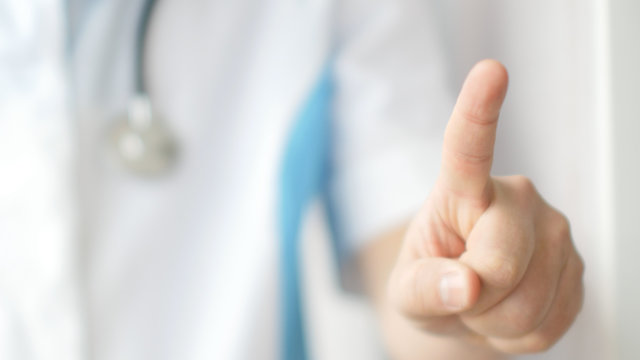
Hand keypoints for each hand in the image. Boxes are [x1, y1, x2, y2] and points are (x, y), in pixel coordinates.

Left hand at [387, 60, 583, 353]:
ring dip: (496, 322)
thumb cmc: (430, 284)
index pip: (469, 148)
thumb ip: (425, 286)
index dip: (480, 109)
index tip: (491, 70)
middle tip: (462, 294)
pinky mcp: (577, 265)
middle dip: (475, 299)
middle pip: (501, 262)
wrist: (464, 307)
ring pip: (529, 303)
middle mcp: (517, 198)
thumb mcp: (407, 292)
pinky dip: (521, 336)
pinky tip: (510, 312)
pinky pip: (552, 323)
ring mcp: (554, 230)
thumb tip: (466, 285)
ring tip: (485, 303)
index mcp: (463, 190)